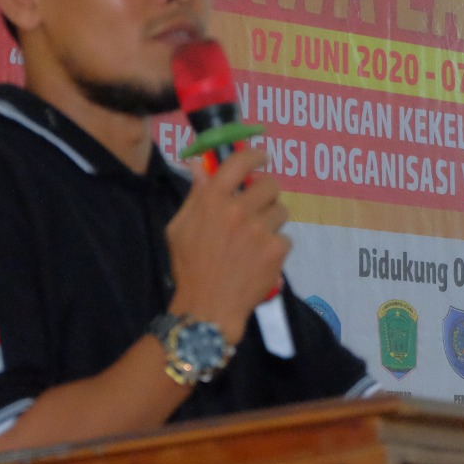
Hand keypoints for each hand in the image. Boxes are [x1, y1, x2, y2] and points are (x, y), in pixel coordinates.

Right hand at [164, 146, 288, 341]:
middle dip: (267, 191)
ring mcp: (260, 230)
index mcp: (212, 200)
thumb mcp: (178, 228)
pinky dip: (275, 248)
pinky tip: (260, 259)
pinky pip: (284, 238)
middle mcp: (238, 210)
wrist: (208, 307)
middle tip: (260, 203)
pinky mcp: (276, 250)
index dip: (254, 156)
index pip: (240, 162)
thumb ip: (195, 195)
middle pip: (269, 184)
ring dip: (273, 219)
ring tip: (259, 236)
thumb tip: (200, 167)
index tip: (260, 158)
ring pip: (281, 210)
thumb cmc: (189, 267)